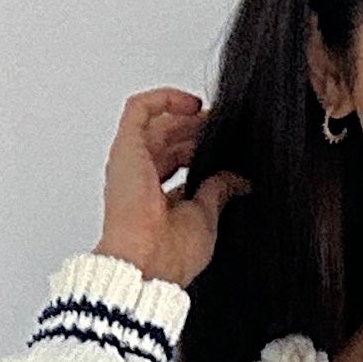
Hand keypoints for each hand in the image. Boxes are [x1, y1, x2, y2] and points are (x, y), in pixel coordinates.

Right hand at [98, 88, 249, 290]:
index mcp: (155, 198)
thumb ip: (219, 192)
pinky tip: (192, 105)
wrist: (150, 262)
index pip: (177, 160)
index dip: (200, 147)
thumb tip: (237, 180)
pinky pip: (139, 109)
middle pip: (168, 140)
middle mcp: (140, 178)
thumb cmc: (169, 255)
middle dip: (197, 130)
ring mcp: (131, 162)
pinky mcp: (126, 147)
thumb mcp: (205, 218)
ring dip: (187, 118)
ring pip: (158, 124)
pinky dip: (165, 99)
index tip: (225, 143)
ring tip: (212, 118)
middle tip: (223, 127)